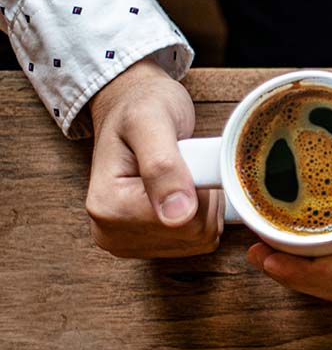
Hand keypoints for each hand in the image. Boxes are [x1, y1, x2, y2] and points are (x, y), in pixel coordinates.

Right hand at [86, 59, 222, 257]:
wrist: (131, 105)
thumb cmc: (140, 106)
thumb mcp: (150, 122)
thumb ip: (163, 166)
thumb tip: (178, 215)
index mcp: (107, 207)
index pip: (185, 221)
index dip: (200, 187)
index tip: (183, 158)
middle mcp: (112, 232)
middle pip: (195, 234)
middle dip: (204, 196)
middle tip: (184, 163)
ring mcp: (130, 241)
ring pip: (201, 239)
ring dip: (205, 204)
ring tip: (181, 173)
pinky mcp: (149, 244)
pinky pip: (200, 240)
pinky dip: (203, 214)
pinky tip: (183, 190)